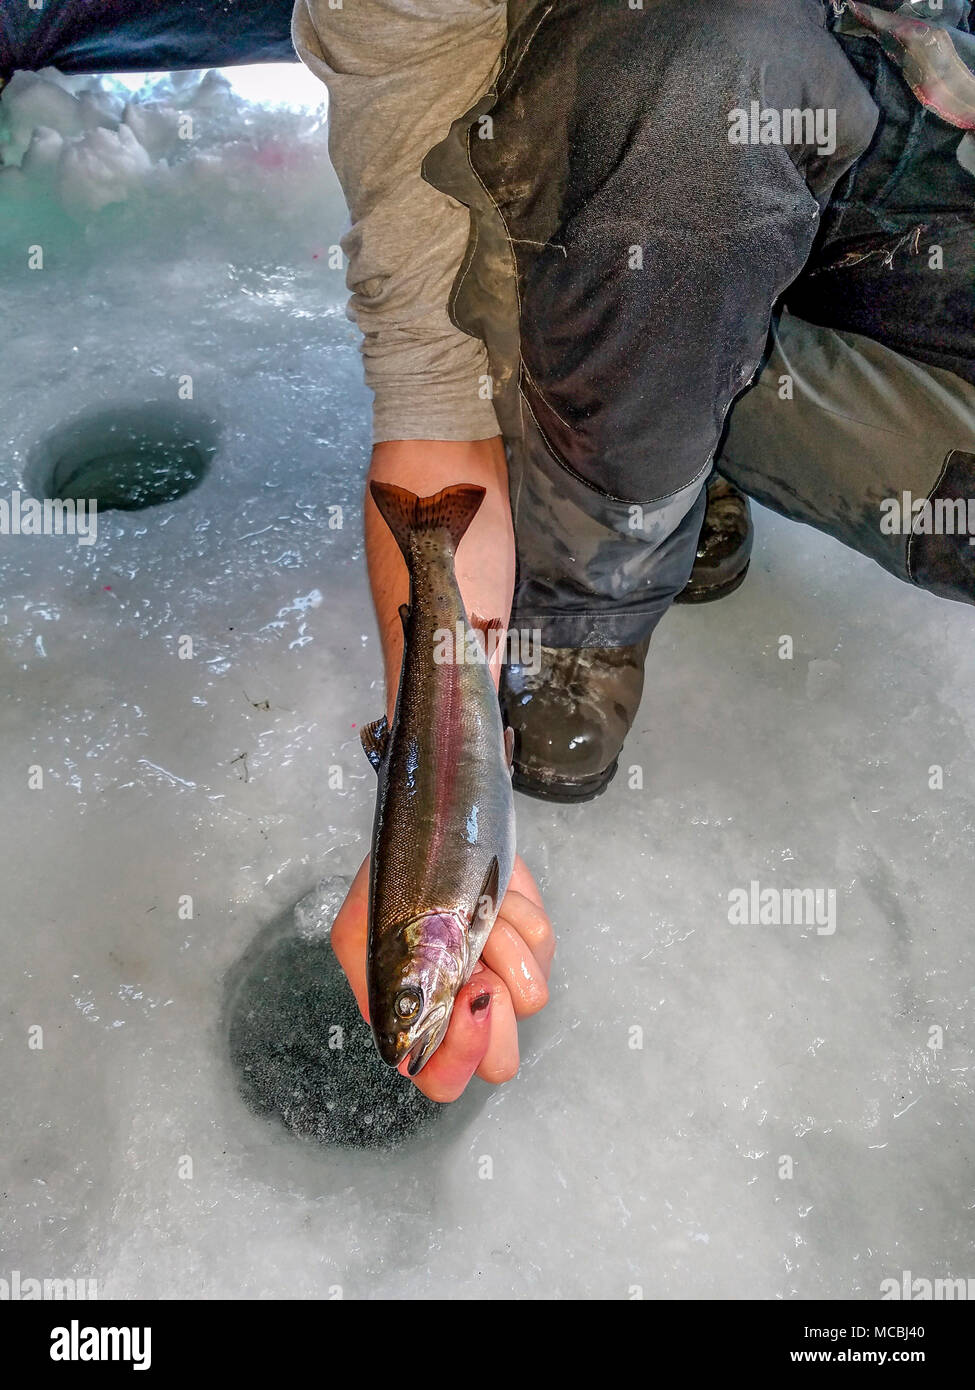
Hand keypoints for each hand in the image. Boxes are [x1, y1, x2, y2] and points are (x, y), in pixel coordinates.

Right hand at [330, 853, 554, 1101]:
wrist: (436, 823)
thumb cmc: (394, 878)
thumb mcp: (361, 929)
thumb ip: (377, 983)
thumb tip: (415, 1031)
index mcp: (417, 1018)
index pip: (441, 1078)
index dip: (459, 1054)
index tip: (469, 995)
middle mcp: (463, 1010)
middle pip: (499, 1061)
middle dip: (494, 1008)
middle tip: (479, 961)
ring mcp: (503, 980)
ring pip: (531, 997)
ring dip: (503, 942)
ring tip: (478, 910)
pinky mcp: (532, 949)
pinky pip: (543, 947)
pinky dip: (521, 913)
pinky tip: (497, 897)